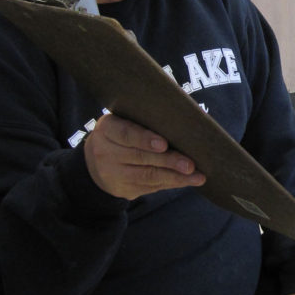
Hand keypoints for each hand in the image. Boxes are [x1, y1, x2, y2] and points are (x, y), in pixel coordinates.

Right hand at [83, 112, 204, 198]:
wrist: (97, 162)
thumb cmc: (125, 132)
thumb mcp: (126, 120)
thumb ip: (148, 115)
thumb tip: (183, 105)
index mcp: (107, 128)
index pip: (126, 133)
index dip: (145, 139)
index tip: (164, 144)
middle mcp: (105, 152)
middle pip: (140, 157)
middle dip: (168, 161)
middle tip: (190, 164)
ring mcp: (112, 173)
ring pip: (148, 176)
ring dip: (175, 177)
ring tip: (197, 177)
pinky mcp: (123, 189)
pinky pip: (150, 187)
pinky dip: (171, 183)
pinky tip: (187, 181)